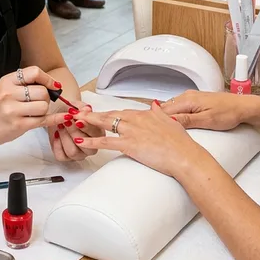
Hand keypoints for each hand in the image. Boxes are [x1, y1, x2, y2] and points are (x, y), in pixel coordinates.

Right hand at [0, 66, 57, 147]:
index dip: (48, 79)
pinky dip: (55, 119)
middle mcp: (9, 94)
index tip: (54, 85)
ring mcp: (13, 110)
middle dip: (46, 98)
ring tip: (35, 113)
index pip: (34, 72)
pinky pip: (43, 120)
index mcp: (7, 81)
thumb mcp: (6, 89)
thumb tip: (54, 85)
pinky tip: (63, 117)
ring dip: (44, 110)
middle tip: (39, 103)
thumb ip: (25, 84)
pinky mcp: (18, 125)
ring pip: (44, 106)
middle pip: (42, 91)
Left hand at [46, 99, 103, 161]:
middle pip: (86, 147)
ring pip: (73, 152)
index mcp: (98, 134)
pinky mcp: (66, 157)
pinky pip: (61, 156)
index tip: (78, 121)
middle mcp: (90, 146)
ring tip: (61, 125)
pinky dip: (57, 144)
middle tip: (67, 121)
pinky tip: (56, 134)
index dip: (87, 128)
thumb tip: (87, 109)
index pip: (97, 135)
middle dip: (74, 132)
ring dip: (65, 137)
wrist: (60, 112)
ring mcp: (78, 153)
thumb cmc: (71, 111)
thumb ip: (83, 108)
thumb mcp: (78, 105)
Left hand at [75, 102, 208, 178]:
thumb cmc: (180, 143)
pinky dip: (92, 142)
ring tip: (75, 121)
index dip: (108, 113)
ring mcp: (132, 131)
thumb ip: (160, 112)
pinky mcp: (129, 145)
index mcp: (145, 114)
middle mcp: (136, 119)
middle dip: (93, 113)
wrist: (184, 155)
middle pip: (110, 114)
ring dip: (88, 122)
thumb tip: (155, 104)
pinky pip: (106, 142)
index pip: (122, 112)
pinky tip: (81, 142)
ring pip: (105, 124)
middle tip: (79, 112)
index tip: (98, 113)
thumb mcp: (171, 121)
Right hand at [161, 90, 255, 130]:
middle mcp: (188, 96)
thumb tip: (170, 121)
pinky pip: (179, 106)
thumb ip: (187, 120)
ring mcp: (191, 97)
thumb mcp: (207, 120)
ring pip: (172, 107)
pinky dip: (174, 114)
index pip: (164, 110)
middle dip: (159, 118)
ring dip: (166, 116)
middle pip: (166, 107)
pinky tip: (174, 123)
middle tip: (154, 132)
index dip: (157, 120)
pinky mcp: (195, 100)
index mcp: (188, 100)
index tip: (151, 129)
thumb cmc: (228, 113)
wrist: (242, 107)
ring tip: (161, 129)